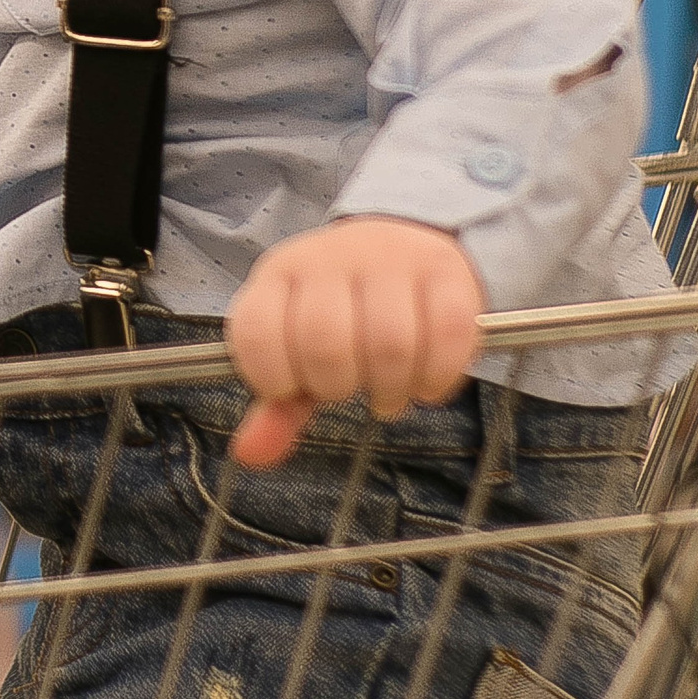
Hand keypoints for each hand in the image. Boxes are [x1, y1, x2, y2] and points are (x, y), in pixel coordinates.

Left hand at [226, 217, 483, 469]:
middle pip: (325, 343)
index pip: (256, 333)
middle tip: (349, 388)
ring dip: (391, 388)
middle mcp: (328, 259)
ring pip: (390, 343)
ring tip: (387, 394)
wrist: (400, 242)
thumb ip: (277, 405)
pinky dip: (438, 377)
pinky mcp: (445, 271)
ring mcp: (388, 260)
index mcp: (278, 275)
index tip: (292, 388)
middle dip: (336, 386)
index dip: (273, 379)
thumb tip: (248, 456)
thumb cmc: (340, 311)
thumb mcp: (297, 349)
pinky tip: (426, 386)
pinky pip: (449, 336)